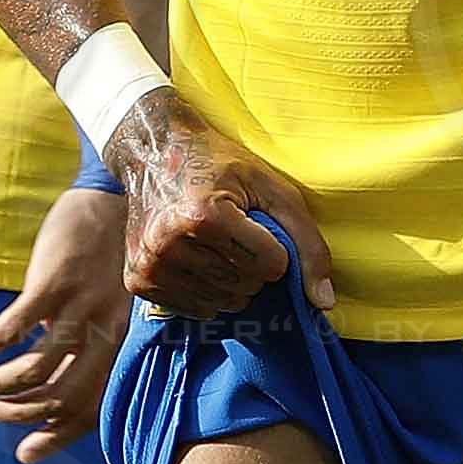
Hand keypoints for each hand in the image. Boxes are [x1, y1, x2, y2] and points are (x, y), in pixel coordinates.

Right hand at [0, 185, 136, 462]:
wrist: (114, 201)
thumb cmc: (107, 261)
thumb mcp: (108, 311)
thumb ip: (87, 347)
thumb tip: (49, 389)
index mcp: (120, 346)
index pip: (90, 407)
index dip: (56, 436)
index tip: (24, 454)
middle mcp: (106, 334)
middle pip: (61, 396)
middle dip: (21, 414)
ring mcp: (81, 308)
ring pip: (35, 368)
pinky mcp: (54, 282)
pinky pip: (14, 327)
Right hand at [115, 90, 336, 320]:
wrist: (154, 152)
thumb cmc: (220, 166)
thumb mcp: (273, 189)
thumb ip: (307, 242)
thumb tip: (324, 302)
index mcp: (205, 215)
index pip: (271, 266)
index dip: (275, 249)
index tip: (258, 226)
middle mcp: (170, 243)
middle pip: (247, 287)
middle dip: (253, 267)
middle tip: (236, 235)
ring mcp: (150, 265)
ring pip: (223, 303)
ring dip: (232, 282)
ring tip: (216, 247)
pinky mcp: (138, 281)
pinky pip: (195, 311)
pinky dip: (206, 293)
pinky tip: (197, 261)